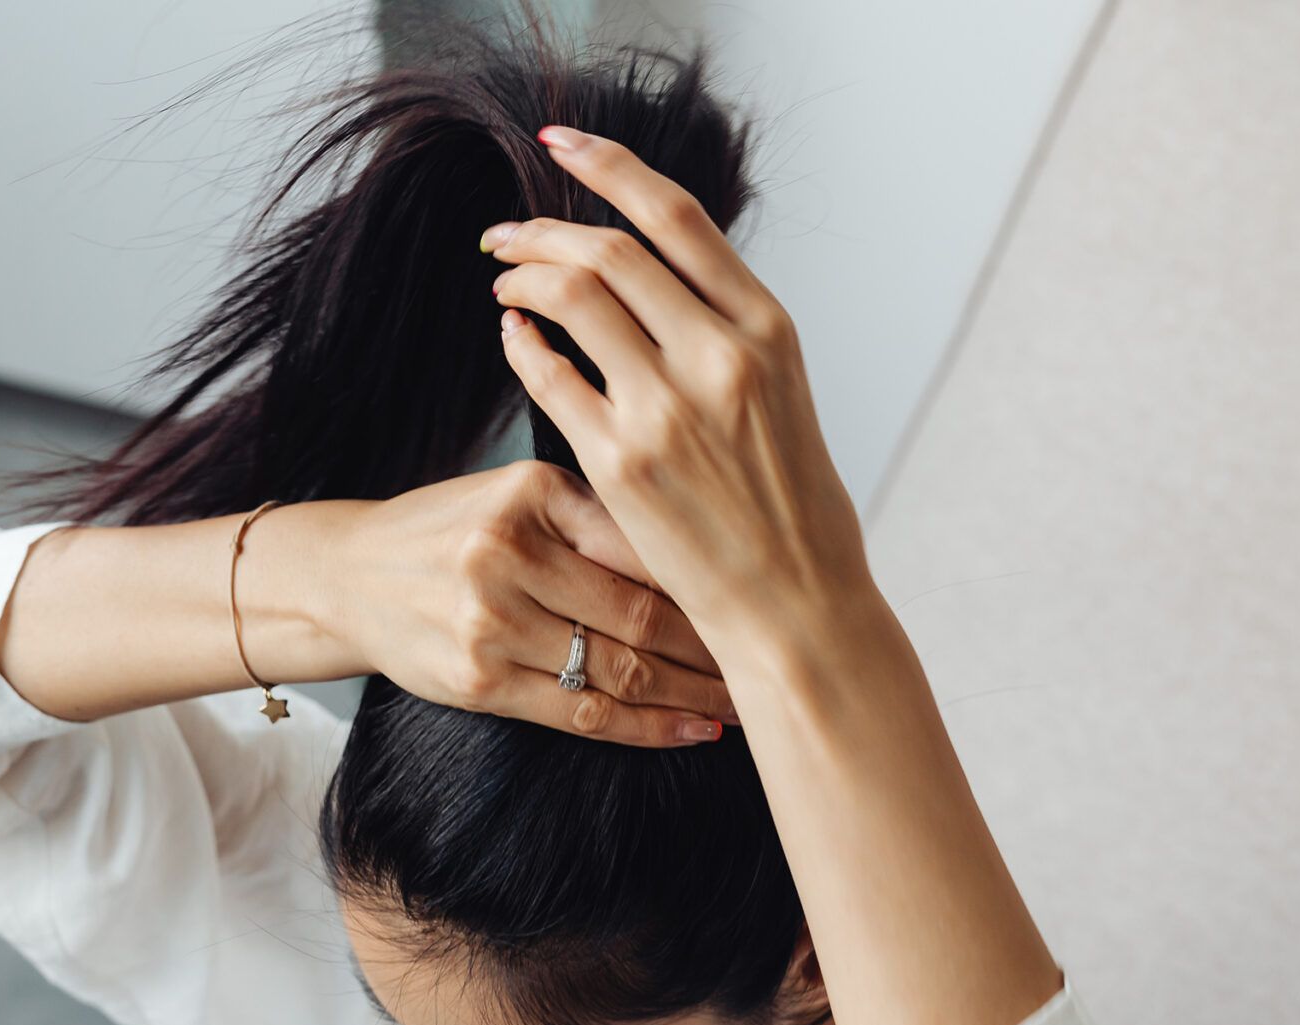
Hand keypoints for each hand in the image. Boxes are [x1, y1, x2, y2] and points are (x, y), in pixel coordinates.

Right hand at [322, 458, 737, 746]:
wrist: (349, 576)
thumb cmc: (449, 530)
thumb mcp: (516, 493)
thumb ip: (595, 514)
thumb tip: (706, 550)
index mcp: (531, 494)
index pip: (645, 542)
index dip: (712, 578)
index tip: (766, 596)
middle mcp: (508, 554)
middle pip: (641, 611)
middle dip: (717, 646)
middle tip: (776, 656)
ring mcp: (489, 622)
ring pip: (619, 669)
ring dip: (692, 694)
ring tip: (744, 702)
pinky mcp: (478, 681)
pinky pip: (581, 712)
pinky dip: (645, 726)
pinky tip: (690, 729)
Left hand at [484, 125, 876, 681]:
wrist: (797, 604)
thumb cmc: (794, 508)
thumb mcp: (785, 394)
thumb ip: (729, 333)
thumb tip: (665, 287)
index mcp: (769, 327)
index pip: (677, 217)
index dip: (609, 167)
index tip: (559, 145)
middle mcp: (720, 354)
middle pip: (610, 249)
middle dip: (543, 229)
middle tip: (504, 235)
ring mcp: (667, 407)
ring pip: (574, 296)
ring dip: (525, 275)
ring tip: (502, 280)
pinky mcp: (619, 461)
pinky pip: (550, 375)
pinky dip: (523, 342)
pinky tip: (513, 334)